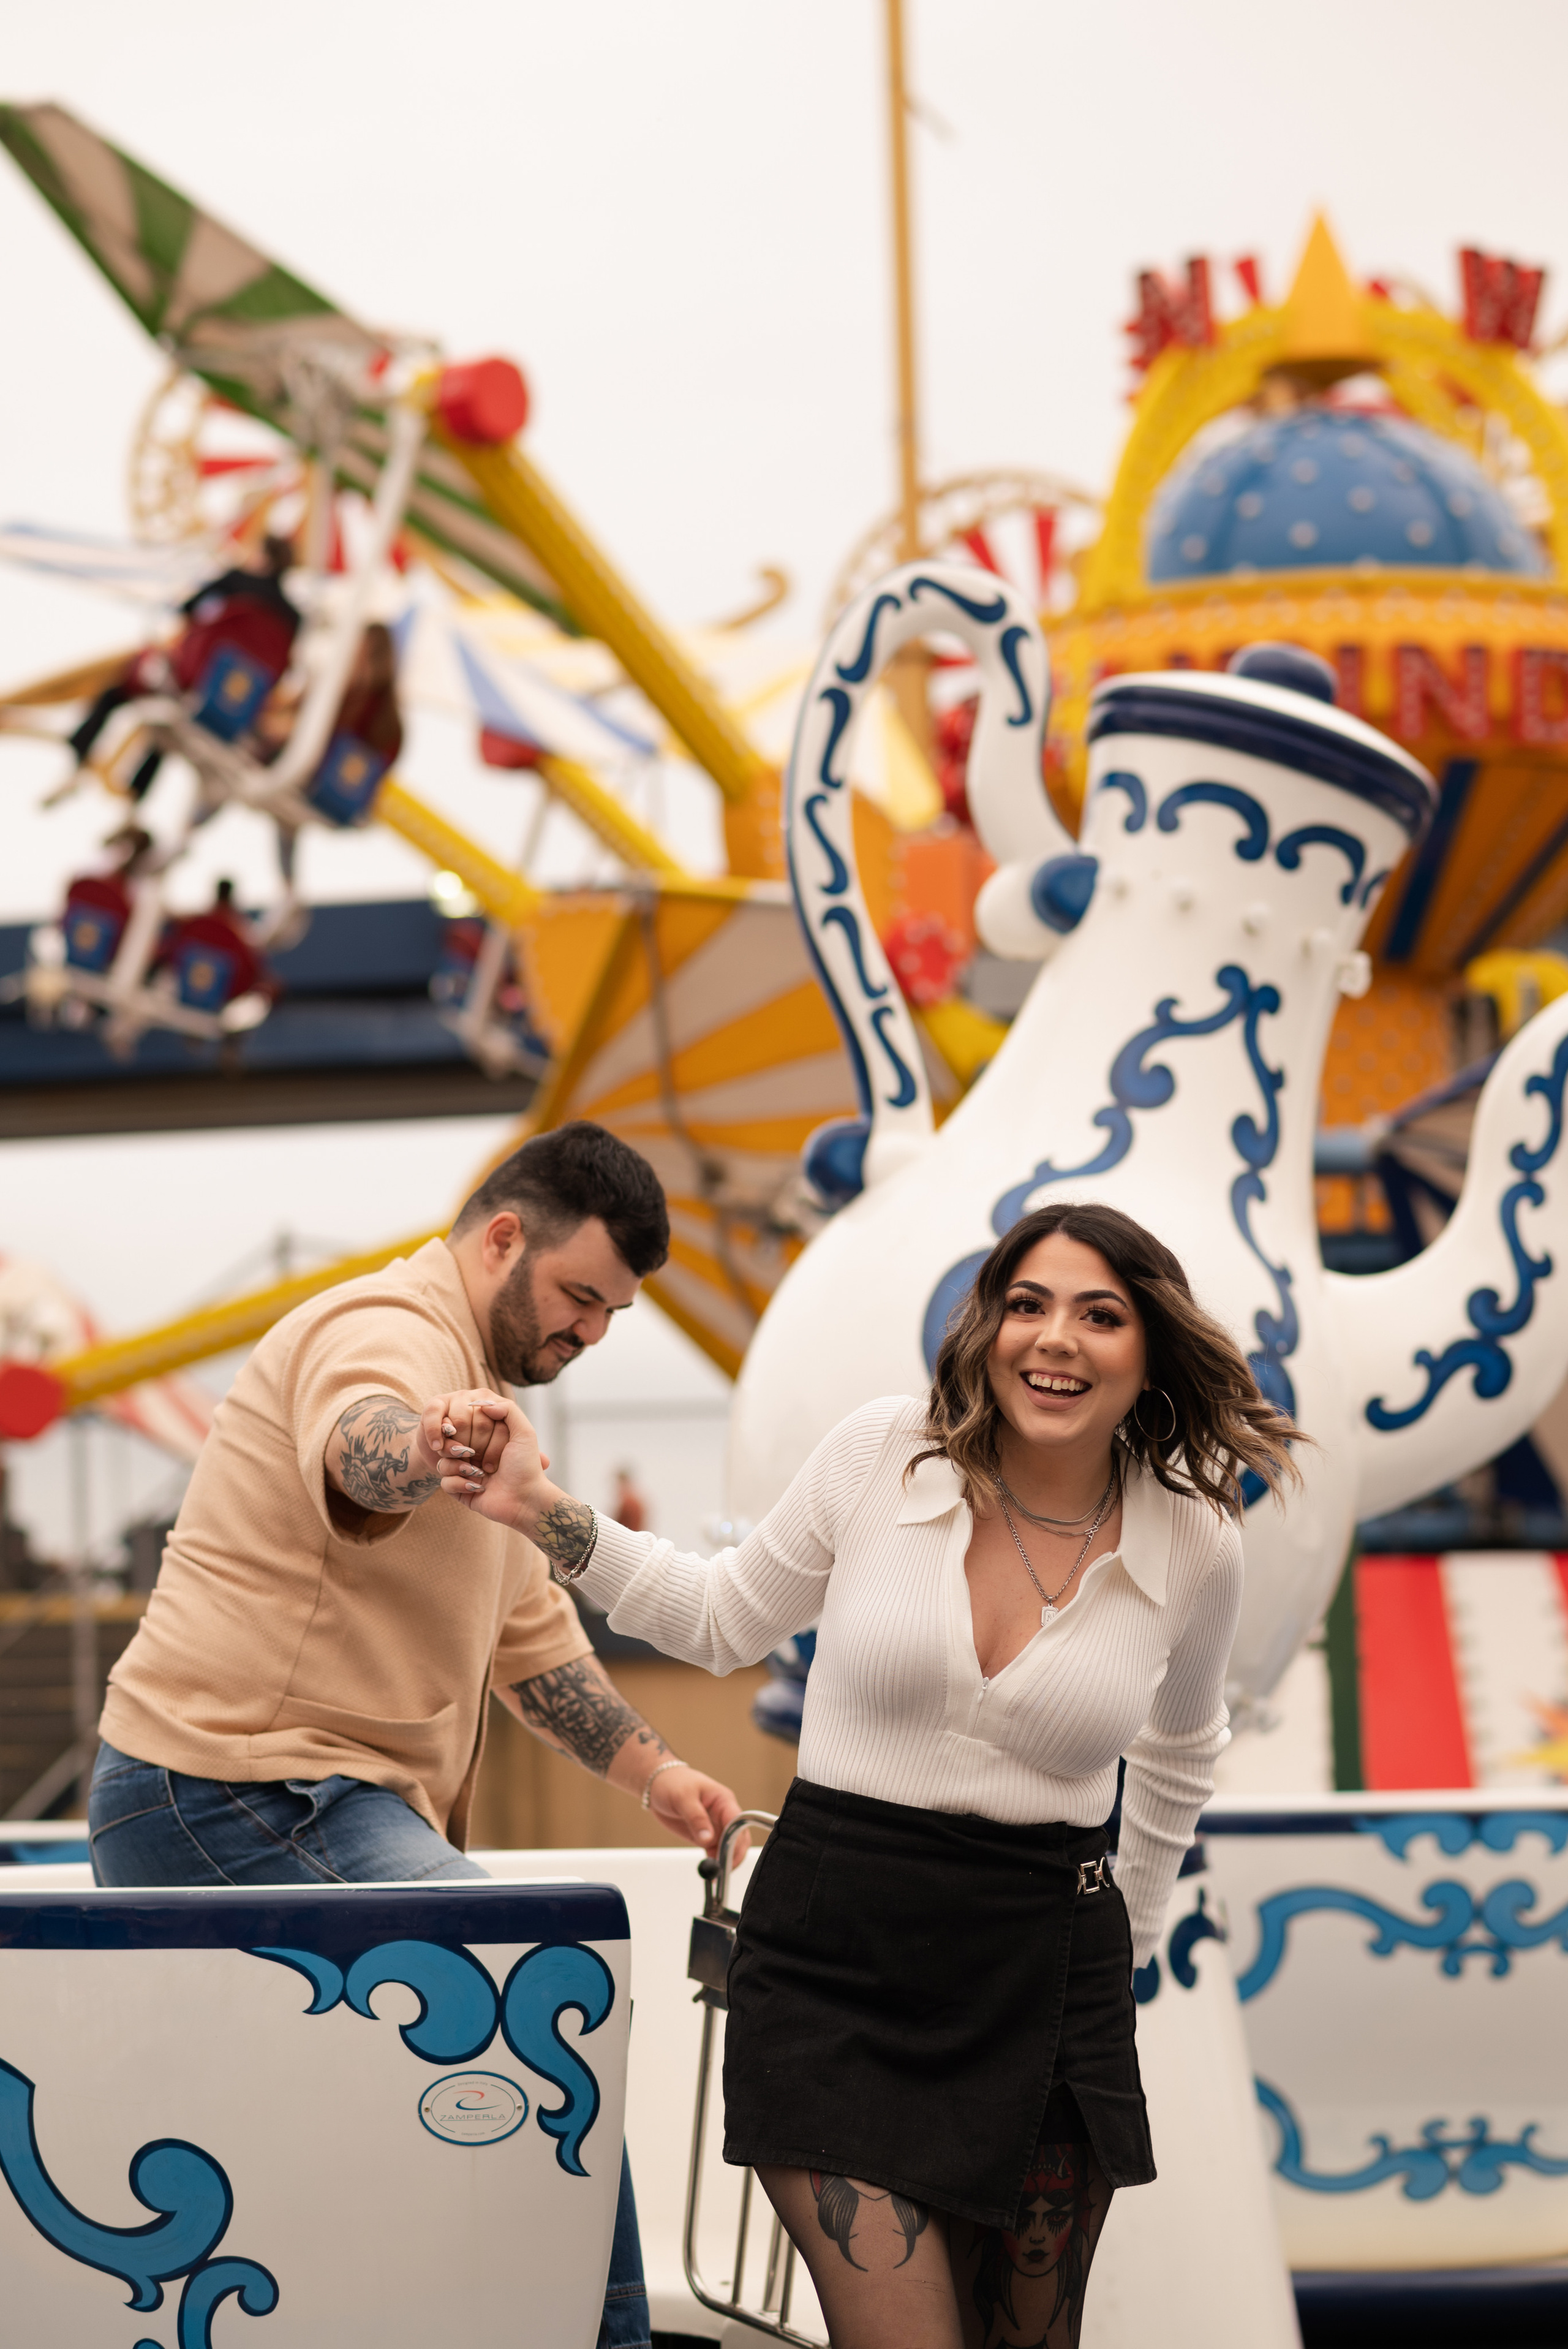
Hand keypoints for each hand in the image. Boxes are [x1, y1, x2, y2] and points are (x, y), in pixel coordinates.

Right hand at [431, 1391, 550, 1526]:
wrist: (525, 1500)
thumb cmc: (525, 1466)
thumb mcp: (524, 1432)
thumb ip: (507, 1409)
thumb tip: (480, 1402)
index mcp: (486, 1439)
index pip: (464, 1424)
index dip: (472, 1430)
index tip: (483, 1436)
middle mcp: (474, 1454)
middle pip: (449, 1443)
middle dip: (462, 1448)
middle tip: (475, 1455)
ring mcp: (465, 1472)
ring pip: (443, 1461)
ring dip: (459, 1466)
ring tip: (479, 1473)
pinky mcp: (459, 1490)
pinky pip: (444, 1481)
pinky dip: (459, 1484)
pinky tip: (478, 1487)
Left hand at [645, 1763, 747, 1861]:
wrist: (658, 1785)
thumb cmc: (672, 1782)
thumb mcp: (683, 1798)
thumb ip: (696, 1818)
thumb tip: (708, 1839)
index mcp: (723, 1800)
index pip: (737, 1822)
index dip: (736, 1840)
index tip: (728, 1856)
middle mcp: (723, 1813)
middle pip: (738, 1837)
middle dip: (733, 1854)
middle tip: (722, 1870)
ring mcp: (715, 1825)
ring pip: (729, 1846)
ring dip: (725, 1860)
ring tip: (715, 1875)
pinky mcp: (705, 1834)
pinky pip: (715, 1850)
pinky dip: (714, 1860)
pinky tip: (710, 1871)